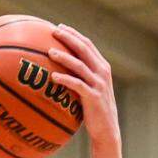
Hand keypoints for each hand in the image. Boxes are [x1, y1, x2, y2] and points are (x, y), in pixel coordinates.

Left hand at [48, 25, 120, 146]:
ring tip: (49, 52)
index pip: (88, 44)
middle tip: (53, 32)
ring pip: (80, 65)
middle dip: (68, 38)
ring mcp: (99, 84)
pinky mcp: (94, 97)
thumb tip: (58, 67)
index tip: (59, 27)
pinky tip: (53, 77)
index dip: (74, 34)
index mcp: (102, 67)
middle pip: (84, 49)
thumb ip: (80, 76)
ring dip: (64, 57)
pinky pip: (77, 85)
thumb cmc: (94, 110)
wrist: (107, 130)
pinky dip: (65, 79)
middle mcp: (103, 72)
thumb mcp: (90, 89)